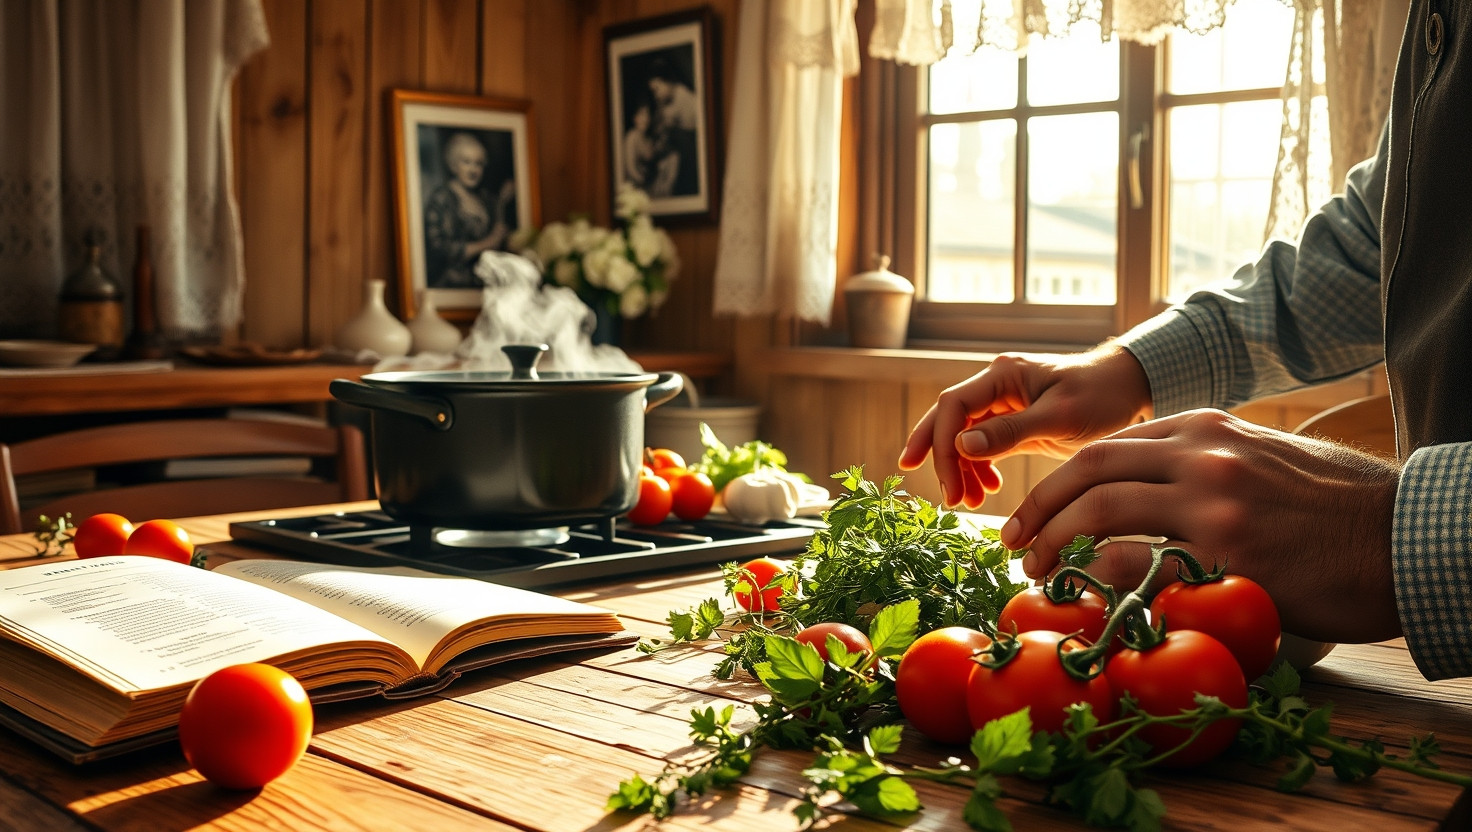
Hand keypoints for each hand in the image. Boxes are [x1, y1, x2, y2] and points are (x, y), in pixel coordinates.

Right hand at [898, 346, 1153, 508]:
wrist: (1130, 389)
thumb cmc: (1101, 395)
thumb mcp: (1059, 416)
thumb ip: (1011, 431)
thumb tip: (963, 446)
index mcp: (1002, 376)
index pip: (953, 406)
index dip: (939, 442)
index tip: (947, 482)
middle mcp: (996, 387)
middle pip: (949, 421)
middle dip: (940, 458)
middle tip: (946, 497)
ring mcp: (1003, 406)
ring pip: (964, 438)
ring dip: (961, 470)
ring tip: (970, 501)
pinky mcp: (1014, 425)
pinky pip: (984, 448)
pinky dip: (980, 469)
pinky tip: (989, 489)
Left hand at [1005, 408, 1400, 643]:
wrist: (1405, 536)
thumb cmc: (1338, 505)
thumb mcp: (1265, 457)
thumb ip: (1203, 465)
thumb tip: (1148, 494)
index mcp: (1205, 428)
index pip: (1108, 447)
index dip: (1060, 481)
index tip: (1035, 510)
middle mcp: (1202, 453)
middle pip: (1089, 470)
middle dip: (1038, 506)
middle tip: (1011, 541)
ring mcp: (1212, 500)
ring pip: (1101, 510)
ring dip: (1054, 542)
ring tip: (1034, 570)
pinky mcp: (1227, 550)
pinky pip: (1140, 560)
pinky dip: (1100, 577)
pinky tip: (1084, 595)